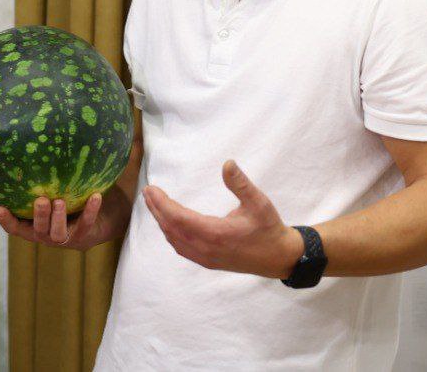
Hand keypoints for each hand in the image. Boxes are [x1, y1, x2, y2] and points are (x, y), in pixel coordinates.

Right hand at [0, 192, 111, 250]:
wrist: (97, 221)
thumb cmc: (61, 209)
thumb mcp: (36, 206)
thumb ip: (14, 204)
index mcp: (32, 229)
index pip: (15, 228)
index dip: (6, 220)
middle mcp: (46, 236)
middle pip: (39, 231)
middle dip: (38, 217)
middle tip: (40, 200)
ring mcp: (66, 238)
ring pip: (59, 233)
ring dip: (59, 218)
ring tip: (60, 201)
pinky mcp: (86, 236)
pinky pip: (87, 224)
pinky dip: (90, 211)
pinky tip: (95, 196)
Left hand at [143, 159, 304, 278]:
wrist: (279, 257)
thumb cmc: (269, 228)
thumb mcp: (259, 203)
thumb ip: (241, 184)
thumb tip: (227, 163)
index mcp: (216, 233)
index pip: (179, 218)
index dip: (162, 204)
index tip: (151, 189)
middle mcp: (207, 248)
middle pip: (172, 229)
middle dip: (157, 210)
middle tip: (147, 192)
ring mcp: (206, 258)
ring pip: (175, 240)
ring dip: (162, 222)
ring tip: (153, 205)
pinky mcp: (208, 261)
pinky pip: (182, 249)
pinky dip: (171, 235)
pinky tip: (168, 225)